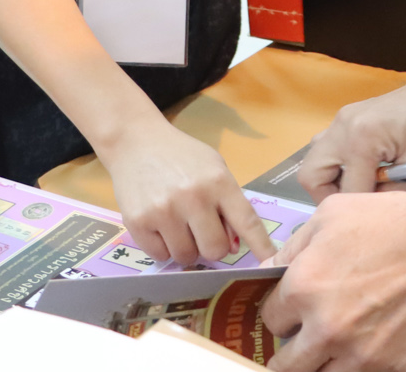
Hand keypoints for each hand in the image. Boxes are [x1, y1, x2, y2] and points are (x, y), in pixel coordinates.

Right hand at [104, 118, 278, 266]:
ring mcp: (163, 212)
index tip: (271, 263)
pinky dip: (163, 248)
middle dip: (211, 246)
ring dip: (186, 248)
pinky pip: (159, 256)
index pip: (246, 221)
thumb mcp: (213, 168)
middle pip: (215, 250)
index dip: (261, 246)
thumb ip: (228, 203)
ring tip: (178, 226)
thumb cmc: (181, 155)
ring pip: (186, 257)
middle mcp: (193, 198)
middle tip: (201, 231)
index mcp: (218, 182)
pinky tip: (160, 227)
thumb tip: (235, 246)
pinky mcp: (138, 222)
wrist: (134, 141)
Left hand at [264, 189, 405, 371]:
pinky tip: (374, 347)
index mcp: (304, 289)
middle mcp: (326, 330)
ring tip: (339, 347)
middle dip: (292, 353)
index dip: (281, 314)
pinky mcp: (396, 369)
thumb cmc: (395, 224)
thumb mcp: (331, 216)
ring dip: (326, 365)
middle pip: (287, 365)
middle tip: (304, 343)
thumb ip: (293, 248)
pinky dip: (366, 366)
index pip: (270, 320)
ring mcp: (362, 356)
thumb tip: (271, 269)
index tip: (292, 313)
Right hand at [298, 68, 405, 200]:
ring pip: (315, 160)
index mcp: (361, 140)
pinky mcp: (346, 116)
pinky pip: (327, 147)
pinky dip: (336, 164)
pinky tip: (364, 170)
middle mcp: (342, 127)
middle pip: (311, 176)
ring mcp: (341, 119)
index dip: (361, 211)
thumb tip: (367, 212)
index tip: (378, 220)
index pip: (346, 191)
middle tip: (357, 207)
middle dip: (329, 198)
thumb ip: (388, 195)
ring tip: (361, 188)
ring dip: (330, 180)